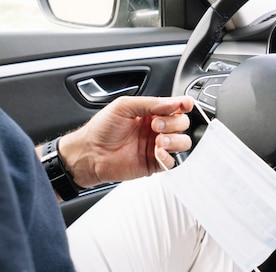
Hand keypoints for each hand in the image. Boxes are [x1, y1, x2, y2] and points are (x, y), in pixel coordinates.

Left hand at [58, 96, 192, 187]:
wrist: (90, 153)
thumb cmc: (102, 129)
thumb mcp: (124, 106)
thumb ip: (151, 103)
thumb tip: (173, 103)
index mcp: (150, 113)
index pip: (175, 107)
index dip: (184, 105)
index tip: (184, 105)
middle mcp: (156, 129)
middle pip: (182, 124)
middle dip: (173, 123)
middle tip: (155, 125)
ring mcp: (157, 147)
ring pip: (183, 143)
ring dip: (175, 140)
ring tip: (159, 141)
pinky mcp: (155, 164)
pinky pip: (172, 163)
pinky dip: (168, 157)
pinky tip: (157, 152)